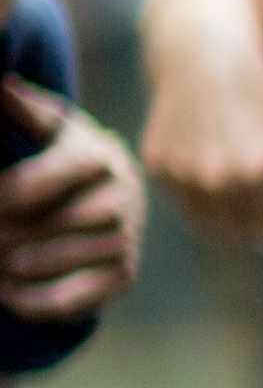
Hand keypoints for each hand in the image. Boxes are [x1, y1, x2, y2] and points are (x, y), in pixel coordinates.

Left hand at [0, 100, 142, 326]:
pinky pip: (78, 296)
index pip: (39, 180)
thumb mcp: (50, 125)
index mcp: (98, 156)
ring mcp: (126, 238)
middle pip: (51, 223)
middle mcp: (121, 197)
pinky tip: (7, 296)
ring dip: (14, 268)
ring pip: (62, 259)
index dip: (4, 196)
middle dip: (5, 234)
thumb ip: (23, 107)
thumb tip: (1, 85)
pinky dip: (38, 302)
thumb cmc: (68, 154)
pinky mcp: (124, 274)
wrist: (117, 190)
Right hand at [133, 0, 262, 245]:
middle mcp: (213, 178)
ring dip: (222, 220)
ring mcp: (179, 173)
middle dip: (250, 229)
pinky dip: (194, 196)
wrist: (203, 54)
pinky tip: (210, 182)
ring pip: (204, 221)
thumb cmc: (258, 92)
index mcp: (255, 171)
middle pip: (235, 229)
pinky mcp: (156, 165)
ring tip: (239, 210)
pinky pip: (180, 198)